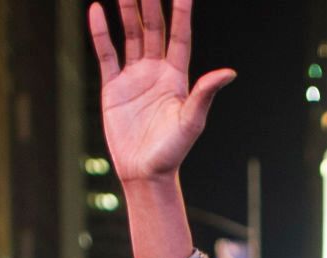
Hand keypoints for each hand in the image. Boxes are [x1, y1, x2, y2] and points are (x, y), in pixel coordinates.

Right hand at [90, 0, 232, 183]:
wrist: (144, 172)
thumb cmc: (172, 151)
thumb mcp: (191, 121)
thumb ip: (205, 94)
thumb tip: (229, 73)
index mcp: (177, 77)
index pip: (180, 36)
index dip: (181, 13)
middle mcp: (156, 72)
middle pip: (154, 29)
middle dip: (150, 4)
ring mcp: (134, 77)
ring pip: (131, 35)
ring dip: (127, 12)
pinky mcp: (113, 87)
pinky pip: (107, 54)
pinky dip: (102, 33)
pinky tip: (98, 11)